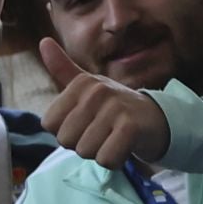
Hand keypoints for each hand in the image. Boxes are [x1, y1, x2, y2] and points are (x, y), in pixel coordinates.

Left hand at [40, 38, 171, 168]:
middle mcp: (97, 91)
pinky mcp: (130, 127)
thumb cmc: (116, 107)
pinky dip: (114, 161)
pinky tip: (124, 149)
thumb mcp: (89, 88)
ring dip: (100, 153)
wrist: (158, 120)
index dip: (66, 131)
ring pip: (85, 151)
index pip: (49, 124)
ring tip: (114, 139)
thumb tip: (44, 41)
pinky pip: (106, 159)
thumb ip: (63, 69)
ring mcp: (114, 108)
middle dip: (82, 144)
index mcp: (81, 82)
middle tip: (102, 134)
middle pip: (66, 140)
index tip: (87, 123)